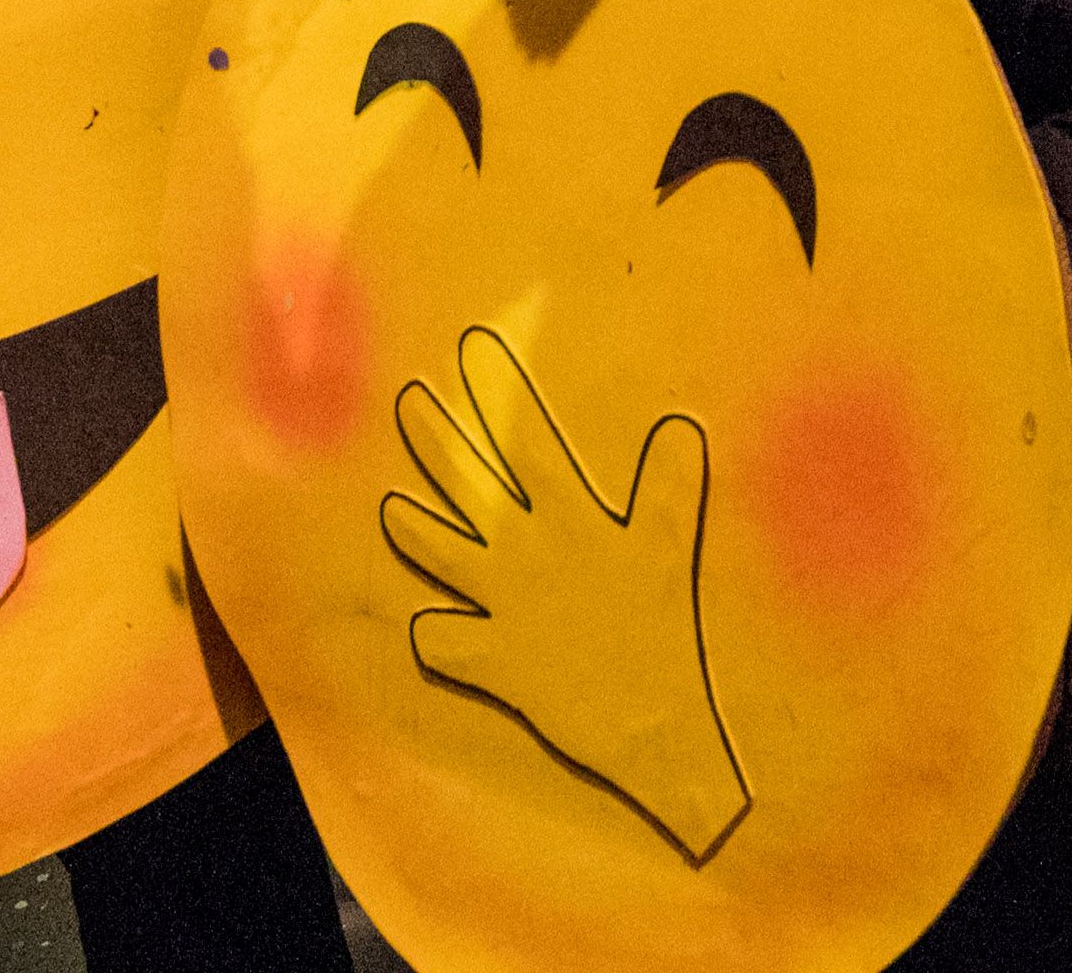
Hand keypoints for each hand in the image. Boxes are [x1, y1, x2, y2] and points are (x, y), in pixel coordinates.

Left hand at [375, 326, 748, 862]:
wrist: (652, 725)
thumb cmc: (665, 628)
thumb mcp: (672, 548)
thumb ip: (669, 486)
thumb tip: (678, 426)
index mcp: (568, 519)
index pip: (527, 439)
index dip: (498, 390)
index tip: (473, 346)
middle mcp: (522, 554)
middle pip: (466, 484)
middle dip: (436, 438)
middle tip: (409, 400)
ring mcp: (497, 607)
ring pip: (438, 554)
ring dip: (414, 530)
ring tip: (392, 509)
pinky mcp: (487, 660)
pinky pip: (441, 640)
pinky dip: (433, 633)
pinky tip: (428, 627)